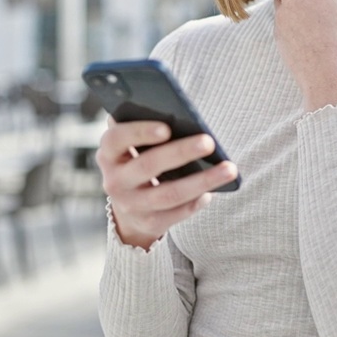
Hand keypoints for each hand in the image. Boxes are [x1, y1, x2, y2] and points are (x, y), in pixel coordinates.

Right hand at [96, 117, 238, 249]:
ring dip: (201, 181)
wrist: (129, 208)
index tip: (166, 127)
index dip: (140, 132)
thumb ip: (143, 129)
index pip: (116, 139)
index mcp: (108, 154)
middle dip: (180, 152)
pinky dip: (196, 202)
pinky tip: (212, 192)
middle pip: (148, 165)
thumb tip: (176, 112)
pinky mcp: (149, 223)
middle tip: (209, 142)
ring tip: (229, 169)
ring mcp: (131, 205)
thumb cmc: (138, 161)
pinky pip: (177, 213)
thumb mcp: (131, 146)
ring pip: (169, 193)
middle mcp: (115, 180)